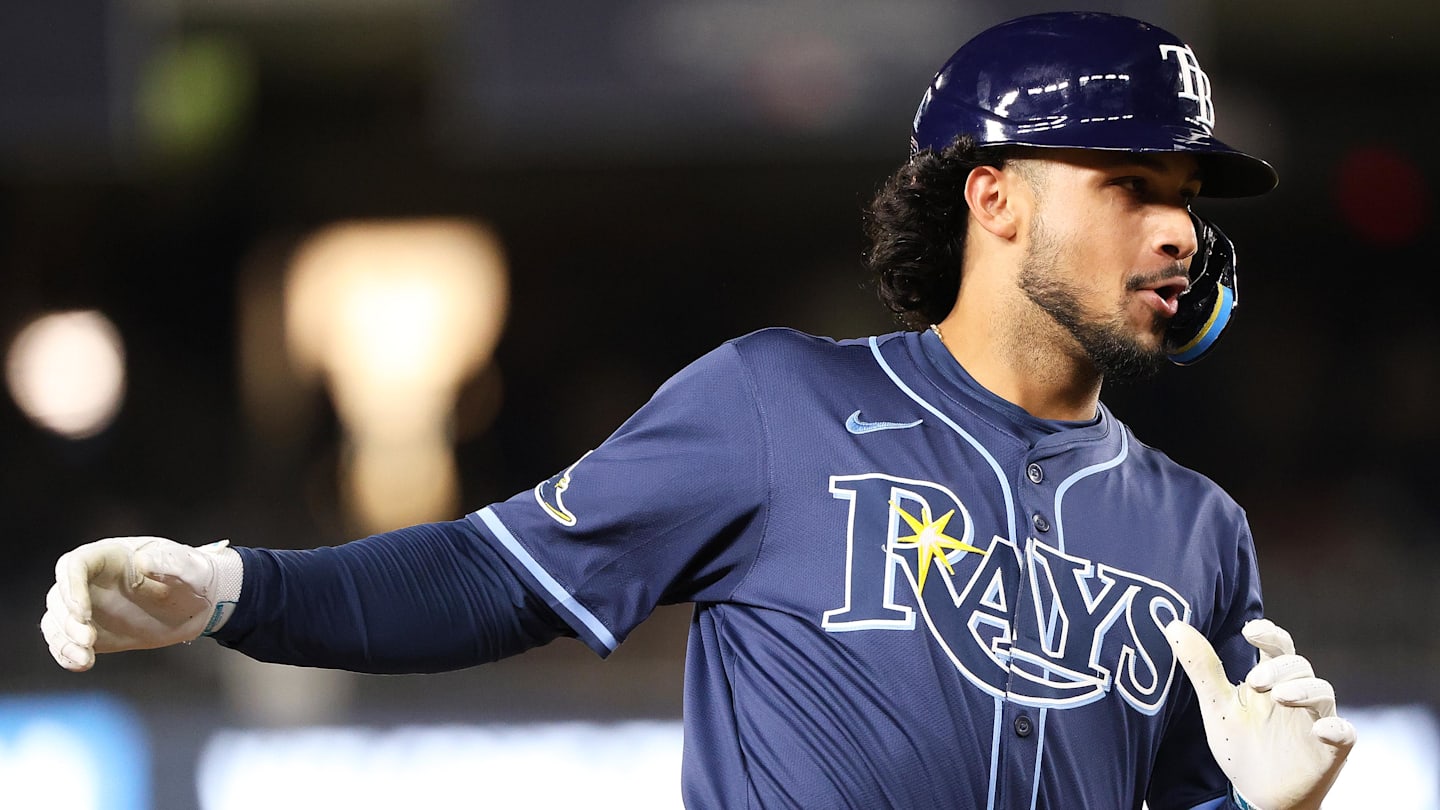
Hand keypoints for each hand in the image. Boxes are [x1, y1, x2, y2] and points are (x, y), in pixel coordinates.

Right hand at [41, 536, 241, 671]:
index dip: (71, 587)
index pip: (74, 564)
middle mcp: (93, 580)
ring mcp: (90, 605)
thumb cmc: (195, 576)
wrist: (201, 602)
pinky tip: (82, 663)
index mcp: (111, 556)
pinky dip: (66, 654)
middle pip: (59, 595)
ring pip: (57, 620)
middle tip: (89, 640)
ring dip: (63, 641)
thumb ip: (170, 562)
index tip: (83, 613)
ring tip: (85, 658)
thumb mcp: (191, 567)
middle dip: (66, 620)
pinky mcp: (93, 631)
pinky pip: (66, 641)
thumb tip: (142, 563)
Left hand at [1165, 618, 1355, 809]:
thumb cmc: (1240, 744)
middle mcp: (1296, 695)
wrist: (1257, 794)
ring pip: (1322, 692)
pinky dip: (1336, 729)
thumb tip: (1175, 626)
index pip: (1277, 646)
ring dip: (1303, 690)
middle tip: (1254, 680)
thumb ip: (1201, 667)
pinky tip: (1323, 730)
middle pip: (1298, 665)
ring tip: (1279, 696)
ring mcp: (1315, 721)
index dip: (1269, 633)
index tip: (1250, 629)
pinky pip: (1344, 734)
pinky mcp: (1331, 750)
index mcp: (1271, 679)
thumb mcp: (1217, 705)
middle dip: (1278, 668)